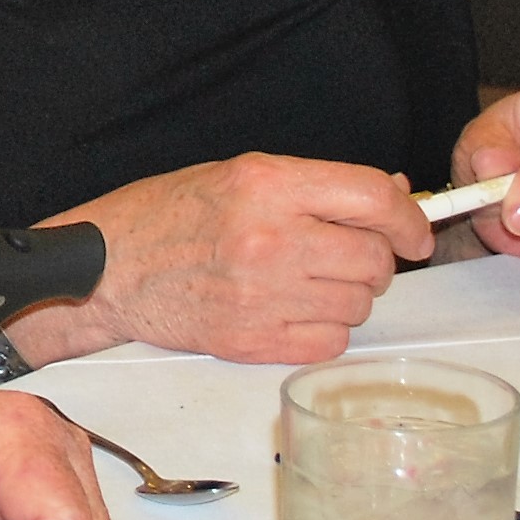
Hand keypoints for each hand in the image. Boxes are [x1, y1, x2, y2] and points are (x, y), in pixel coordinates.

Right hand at [42, 154, 430, 363]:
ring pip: (357, 306)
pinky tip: (291, 311)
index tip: (414, 231)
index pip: (373, 198)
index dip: (408, 218)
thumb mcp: (239, 176)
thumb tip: (394, 194)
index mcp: (265, 186)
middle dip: (372, 260)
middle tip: (344, 256)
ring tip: (305, 283)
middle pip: (374, 259)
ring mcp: (262, 295)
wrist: (105, 268)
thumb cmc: (166, 215)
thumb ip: (316, 186)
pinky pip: (330, 343)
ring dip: (346, 296)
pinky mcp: (253, 342)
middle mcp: (269, 239)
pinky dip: (323, 331)